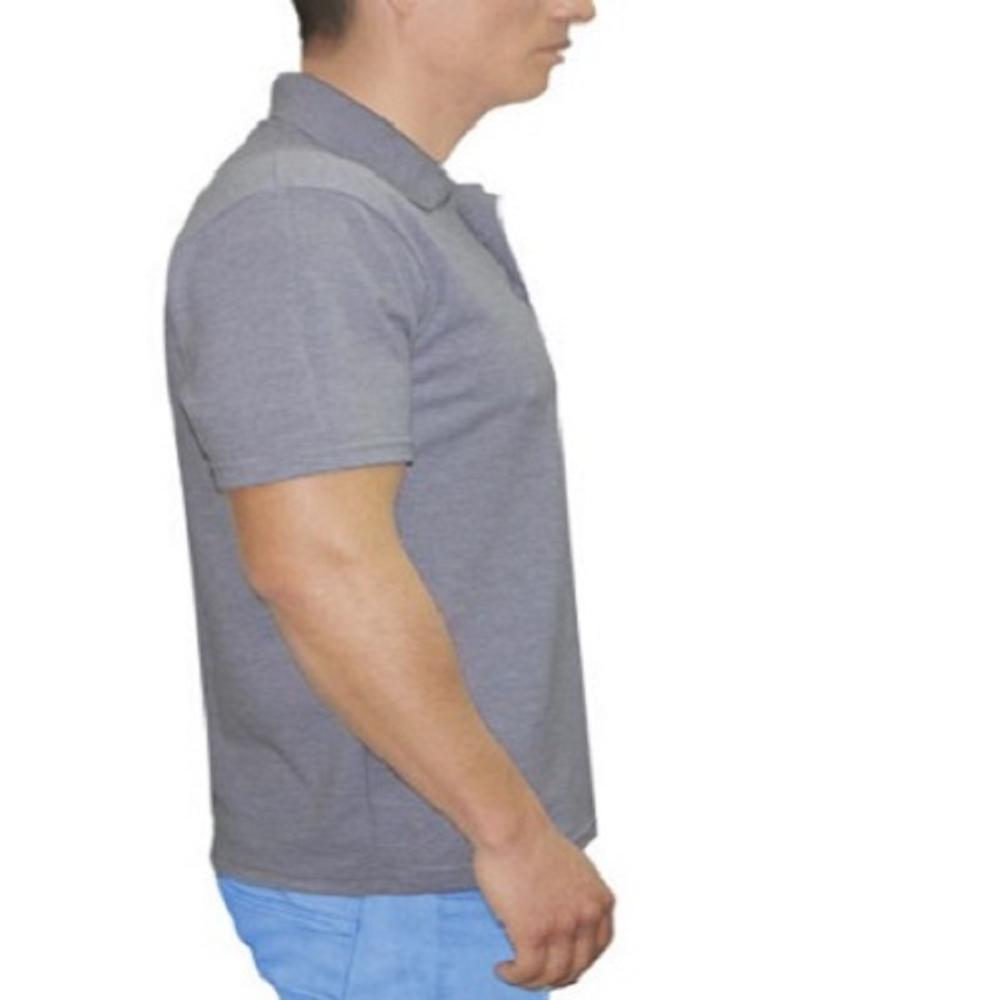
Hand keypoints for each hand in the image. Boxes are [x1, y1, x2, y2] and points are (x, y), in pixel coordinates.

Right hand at [473, 818, 615, 989]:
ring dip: (532, 981)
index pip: (599, 946)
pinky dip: (514, 977)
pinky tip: (503, 968)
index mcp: (600, 899)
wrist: (512, 828)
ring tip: (515, 972)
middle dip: (557, 976)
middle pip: (577, 966)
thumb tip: (564, 922)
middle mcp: (586, 916)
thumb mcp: (573, 868)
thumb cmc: (532, 839)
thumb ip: (577, 896)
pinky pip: (527, 971)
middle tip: (537, 974)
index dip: (581, 959)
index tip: (564, 963)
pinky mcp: (532, 933)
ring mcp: (561, 927)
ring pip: (552, 975)